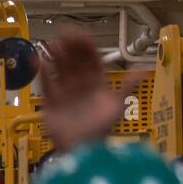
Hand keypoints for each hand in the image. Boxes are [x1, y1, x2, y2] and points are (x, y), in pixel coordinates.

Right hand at [39, 34, 147, 151]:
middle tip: (62, 34)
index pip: (91, 60)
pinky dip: (41, 74)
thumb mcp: (117, 106)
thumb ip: (128, 86)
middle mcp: (80, 86)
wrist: (80, 149)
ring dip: (55, 57)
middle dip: (69, 48)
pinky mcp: (50, 104)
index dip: (85, 47)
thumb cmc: (100, 130)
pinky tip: (38, 62)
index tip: (79, 35)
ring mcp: (65, 94)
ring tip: (52, 45)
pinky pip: (46, 85)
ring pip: (59, 71)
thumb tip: (144, 70)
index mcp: (97, 84)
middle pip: (74, 62)